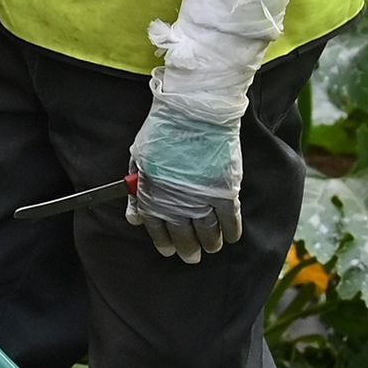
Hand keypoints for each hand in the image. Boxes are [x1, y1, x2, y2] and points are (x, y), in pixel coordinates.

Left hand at [126, 97, 244, 259]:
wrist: (195, 109)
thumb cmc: (164, 129)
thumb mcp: (139, 158)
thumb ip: (137, 192)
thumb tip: (134, 219)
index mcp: (153, 194)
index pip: (157, 229)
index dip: (164, 243)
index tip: (170, 250)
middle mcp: (175, 201)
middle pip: (183, 235)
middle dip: (188, 249)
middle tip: (193, 257)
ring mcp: (201, 197)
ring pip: (207, 231)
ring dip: (211, 243)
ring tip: (213, 247)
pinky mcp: (225, 190)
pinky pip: (230, 218)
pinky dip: (232, 230)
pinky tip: (233, 237)